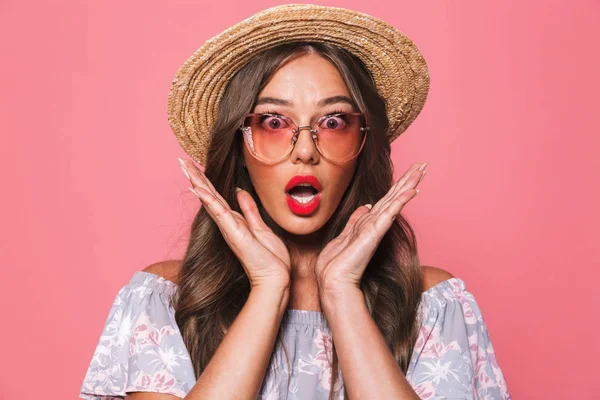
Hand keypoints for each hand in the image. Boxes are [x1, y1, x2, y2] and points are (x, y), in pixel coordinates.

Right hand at [178, 158, 290, 289]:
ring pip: (210, 200)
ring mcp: (229, 229)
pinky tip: (198, 188)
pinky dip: (209, 200)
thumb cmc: (270, 259)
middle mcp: (228, 223)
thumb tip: (239, 192)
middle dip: (195, 177)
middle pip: (209, 195)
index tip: (195, 165)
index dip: (206, 180)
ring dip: (197, 182)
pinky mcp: (234, 234)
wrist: (275, 278)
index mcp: (235, 221)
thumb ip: (249, 210)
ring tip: (184, 167)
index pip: (217, 196)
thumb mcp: (261, 228)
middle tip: (181, 160)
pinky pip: (219, 213)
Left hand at [314, 162, 426, 294]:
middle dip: (408, 180)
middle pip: (395, 196)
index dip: (398, 186)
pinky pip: (390, 212)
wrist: (333, 279)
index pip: (386, 200)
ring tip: (422, 170)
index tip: (410, 173)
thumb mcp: (345, 235)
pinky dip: (401, 200)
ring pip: (395, 200)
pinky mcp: (375, 232)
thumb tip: (365, 207)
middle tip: (424, 165)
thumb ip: (356, 221)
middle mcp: (376, 224)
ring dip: (408, 184)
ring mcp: (377, 227)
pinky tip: (411, 190)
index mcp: (369, 223)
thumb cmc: (337, 263)